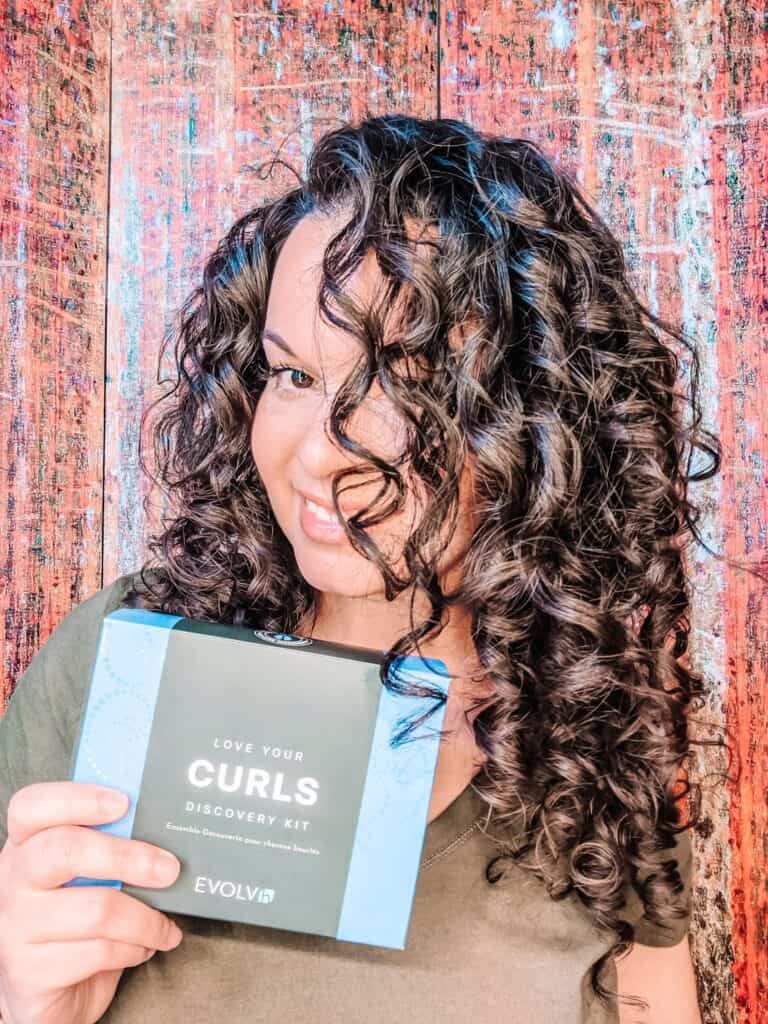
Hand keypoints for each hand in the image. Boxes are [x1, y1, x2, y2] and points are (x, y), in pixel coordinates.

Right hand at [0, 781, 183, 1023]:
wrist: (48, 992)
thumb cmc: (75, 918)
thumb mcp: (85, 875)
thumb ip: (109, 845)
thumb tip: (166, 824)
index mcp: (24, 844)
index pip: (32, 806)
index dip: (78, 798)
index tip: (124, 803)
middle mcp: (11, 880)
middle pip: (65, 850)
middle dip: (127, 856)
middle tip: (170, 869)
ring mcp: (15, 927)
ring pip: (94, 909)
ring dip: (144, 919)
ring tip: (165, 925)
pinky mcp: (29, 972)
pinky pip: (98, 951)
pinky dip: (135, 949)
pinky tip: (144, 947)